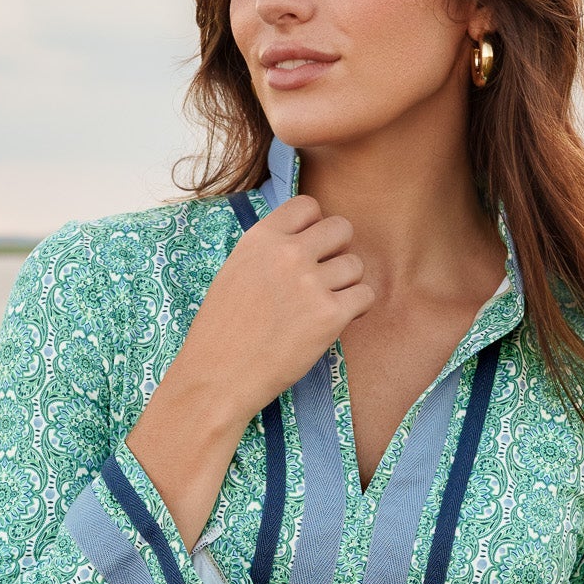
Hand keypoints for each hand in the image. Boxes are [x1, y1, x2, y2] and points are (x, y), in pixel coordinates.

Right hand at [181, 193, 375, 423]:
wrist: (218, 377)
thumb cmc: (222, 332)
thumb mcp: (235, 272)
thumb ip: (269, 252)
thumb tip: (305, 241)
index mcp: (261, 238)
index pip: (308, 206)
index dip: (314, 227)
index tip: (309, 249)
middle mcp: (288, 254)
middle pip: (341, 228)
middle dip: (337, 251)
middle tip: (322, 278)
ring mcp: (311, 284)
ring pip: (356, 264)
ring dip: (346, 284)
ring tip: (324, 305)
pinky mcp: (329, 315)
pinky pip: (365, 296)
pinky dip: (356, 308)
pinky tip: (335, 320)